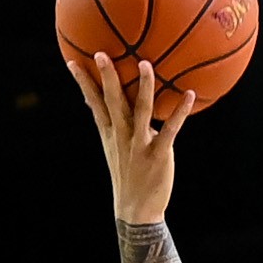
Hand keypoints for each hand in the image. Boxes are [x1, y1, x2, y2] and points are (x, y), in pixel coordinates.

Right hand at [68, 52, 192, 225]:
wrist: (136, 210)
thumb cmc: (128, 176)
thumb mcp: (114, 150)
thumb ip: (113, 126)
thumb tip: (106, 107)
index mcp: (109, 133)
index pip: (93, 103)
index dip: (83, 83)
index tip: (73, 61)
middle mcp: (121, 135)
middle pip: (112, 101)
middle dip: (106, 77)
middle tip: (101, 53)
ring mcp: (139, 144)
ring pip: (140, 110)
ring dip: (143, 86)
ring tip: (145, 64)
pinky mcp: (158, 154)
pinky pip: (170, 129)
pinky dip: (180, 112)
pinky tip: (189, 94)